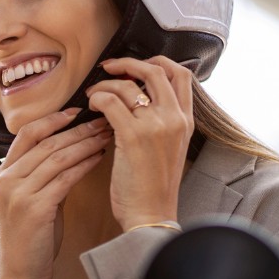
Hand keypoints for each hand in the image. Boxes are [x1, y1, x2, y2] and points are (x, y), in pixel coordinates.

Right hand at [0, 108, 112, 278]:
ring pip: (57, 157)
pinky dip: (84, 165)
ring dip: (85, 143)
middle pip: (46, 142)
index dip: (53, 119)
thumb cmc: (31, 236)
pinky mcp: (35, 209)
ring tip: (106, 134)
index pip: (27, 134)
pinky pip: (64, 178)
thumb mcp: (31, 198)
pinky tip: (99, 158)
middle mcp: (8, 179)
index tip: (77, 110)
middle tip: (103, 119)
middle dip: (78, 129)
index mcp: (4, 173)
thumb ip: (42, 174)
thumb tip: (68, 149)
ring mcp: (19, 193)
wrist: (20, 272)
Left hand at [85, 56, 194, 229]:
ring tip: (93, 94)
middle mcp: (175, 119)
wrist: (151, 216)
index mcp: (186, 122)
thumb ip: (162, 123)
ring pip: (129, 85)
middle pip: (156, 70)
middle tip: (109, 68)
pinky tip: (92, 106)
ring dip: (106, 84)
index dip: (157, 62)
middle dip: (129, 63)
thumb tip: (139, 99)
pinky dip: (97, 97)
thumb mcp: (169, 149)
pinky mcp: (133, 137)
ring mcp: (156, 126)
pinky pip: (111, 101)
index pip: (181, 75)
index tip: (136, 67)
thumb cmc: (153, 188)